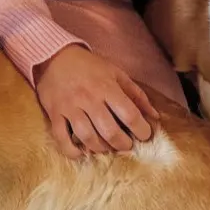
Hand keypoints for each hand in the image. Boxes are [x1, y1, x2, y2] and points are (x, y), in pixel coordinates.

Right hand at [35, 45, 158, 158]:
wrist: (54, 57)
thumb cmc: (89, 66)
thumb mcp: (116, 73)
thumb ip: (136, 95)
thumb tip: (155, 117)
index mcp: (107, 87)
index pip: (129, 114)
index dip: (141, 129)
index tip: (144, 135)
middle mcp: (89, 98)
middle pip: (109, 130)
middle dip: (122, 144)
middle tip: (127, 145)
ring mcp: (70, 107)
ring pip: (87, 137)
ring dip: (101, 148)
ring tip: (107, 148)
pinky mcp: (54, 113)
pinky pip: (61, 138)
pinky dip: (72, 151)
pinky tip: (82, 153)